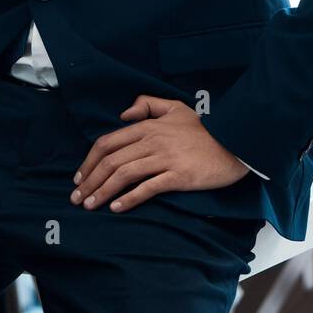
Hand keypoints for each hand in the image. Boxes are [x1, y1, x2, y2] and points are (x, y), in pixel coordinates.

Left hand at [71, 95, 248, 213]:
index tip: (79, 178)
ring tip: (90, 206)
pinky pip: (147, 188)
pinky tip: (116, 208)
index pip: (108, 142)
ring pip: (124, 175)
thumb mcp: (176, 107)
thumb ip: (148, 104)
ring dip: (103, 192)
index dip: (89, 161)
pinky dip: (129, 198)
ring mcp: (165, 159)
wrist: (235, 143)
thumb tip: (123, 115)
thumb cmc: (205, 128)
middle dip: (90, 181)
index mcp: (148, 126)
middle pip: (111, 161)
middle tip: (77, 198)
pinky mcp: (178, 176)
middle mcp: (152, 141)